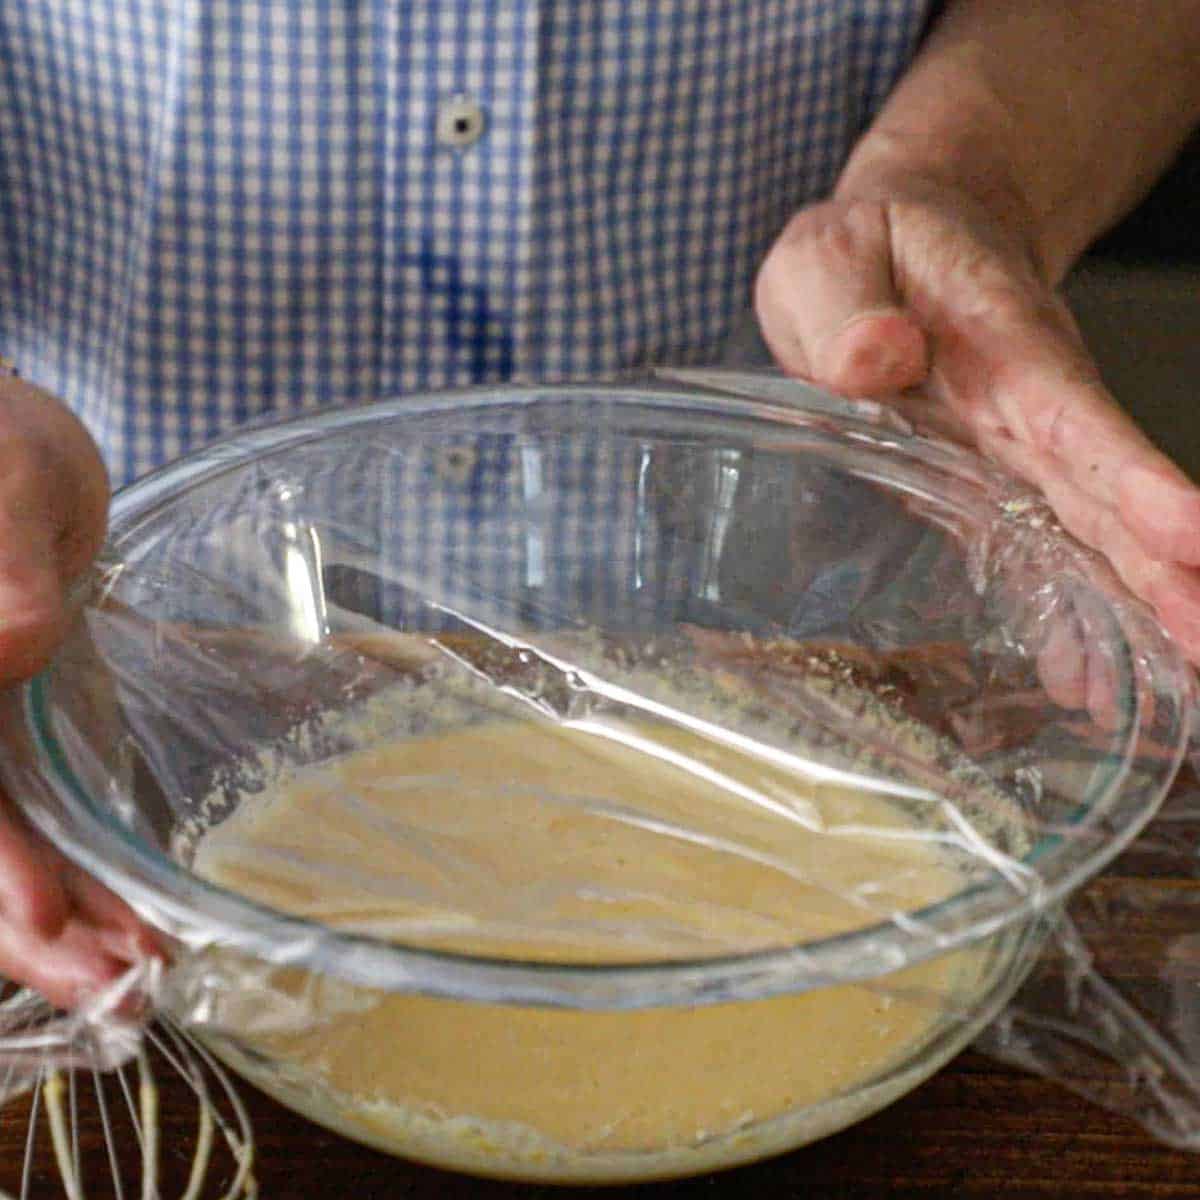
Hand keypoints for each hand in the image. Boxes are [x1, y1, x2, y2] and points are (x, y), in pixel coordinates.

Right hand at [0, 376, 158, 1006]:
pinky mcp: (8, 738)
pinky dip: (79, 872)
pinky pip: (36, 818)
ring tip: (141, 973)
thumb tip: (2, 639)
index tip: (43, 926)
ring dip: (59, 919)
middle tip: (119, 988)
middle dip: (25, 925)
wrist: (8, 442)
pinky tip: (133, 915)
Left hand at [754, 175, 1199, 674]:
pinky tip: (1089, 680)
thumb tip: (877, 358)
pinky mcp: (989, 484)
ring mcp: (1015, 451)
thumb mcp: (827, 262)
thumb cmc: (866, 253)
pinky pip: (1036, 552)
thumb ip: (849, 311)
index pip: (1072, 414)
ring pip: (1088, 531)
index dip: (1130, 476)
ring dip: (1137, 602)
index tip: (1191, 535)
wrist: (902, 243)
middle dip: (1164, 569)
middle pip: (1103, 492)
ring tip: (1184, 679)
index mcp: (1000, 344)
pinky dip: (1065, 614)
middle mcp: (1026, 406)